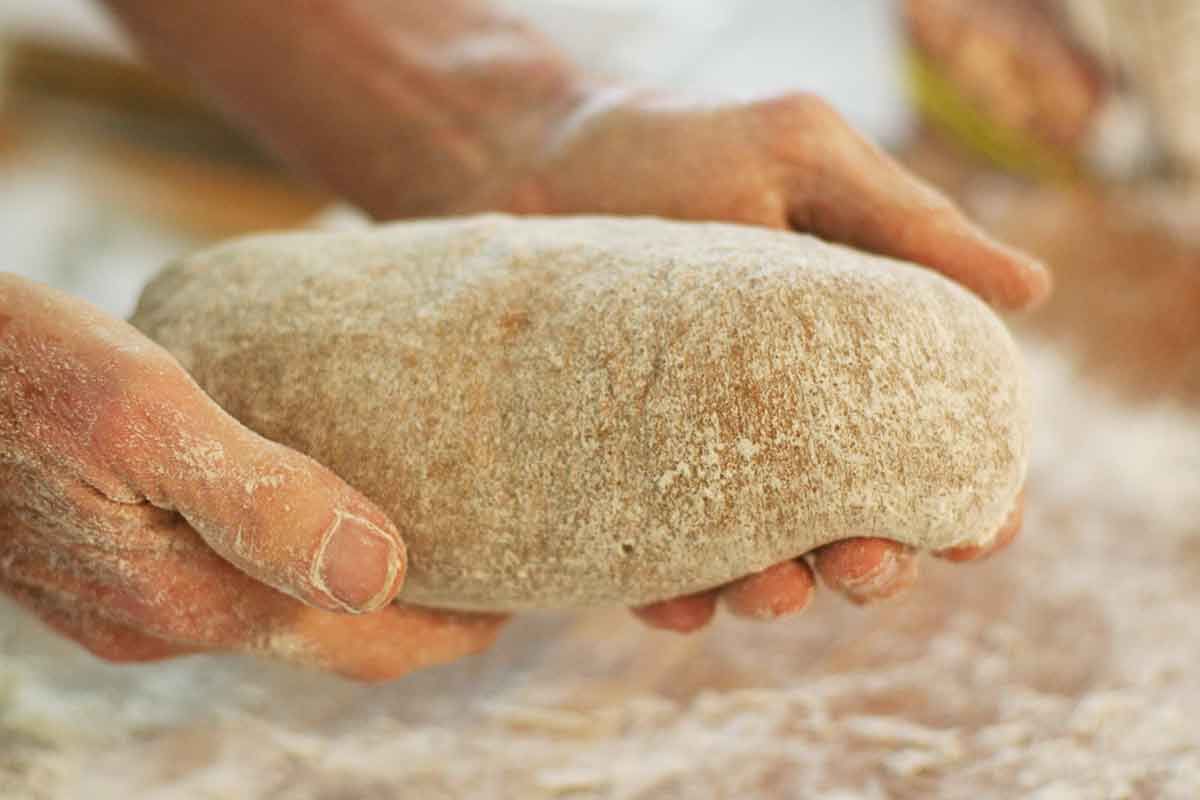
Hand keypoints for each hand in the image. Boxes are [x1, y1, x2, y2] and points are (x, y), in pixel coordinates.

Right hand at [0, 275, 502, 679]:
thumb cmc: (16, 369)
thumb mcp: (142, 413)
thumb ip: (261, 500)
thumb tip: (382, 572)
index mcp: (194, 600)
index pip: (367, 643)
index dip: (456, 627)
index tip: (525, 591)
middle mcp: (167, 622)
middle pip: (335, 642)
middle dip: (423, 616)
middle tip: (497, 562)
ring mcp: (132, 603)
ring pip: (285, 618)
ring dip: (364, 592)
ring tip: (431, 537)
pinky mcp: (108, 566)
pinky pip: (235, 586)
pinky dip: (302, 566)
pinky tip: (321, 514)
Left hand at [463, 90, 1044, 629]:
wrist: (550, 158)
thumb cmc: (691, 151)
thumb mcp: (803, 163)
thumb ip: (909, 228)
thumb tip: (1034, 289)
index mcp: (861, 362)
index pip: (939, 453)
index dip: (973, 506)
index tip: (976, 534)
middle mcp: (792, 427)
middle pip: (860, 529)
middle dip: (874, 566)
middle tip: (858, 560)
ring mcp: (708, 460)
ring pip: (765, 563)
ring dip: (779, 594)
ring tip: (772, 589)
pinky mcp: (628, 477)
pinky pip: (657, 559)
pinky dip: (674, 594)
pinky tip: (675, 601)